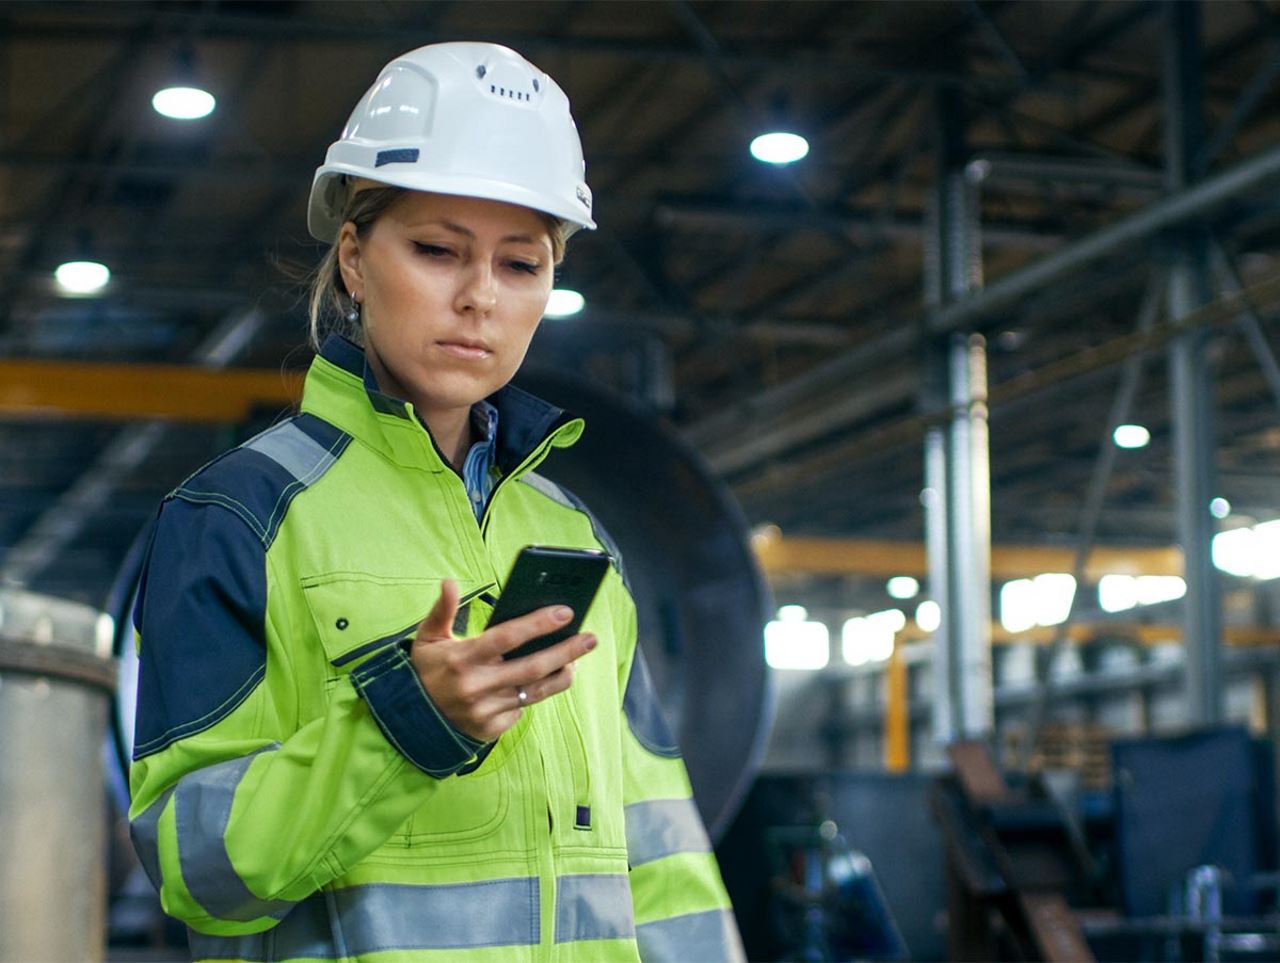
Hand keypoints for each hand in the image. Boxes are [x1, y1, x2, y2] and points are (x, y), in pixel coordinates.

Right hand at [409, 579, 596, 742]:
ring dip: (561, 674)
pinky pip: (522, 709)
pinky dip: (533, 695)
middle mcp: (476, 686)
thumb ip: (441, 610)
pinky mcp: (490, 729)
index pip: (508, 637)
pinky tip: (542, 681)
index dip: (539, 624)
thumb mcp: (427, 638)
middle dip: (567, 651)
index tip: (566, 612)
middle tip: (591, 638)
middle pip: (533, 667)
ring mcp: (485, 710)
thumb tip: (449, 582)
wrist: (410, 720)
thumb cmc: (426, 671)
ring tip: (577, 659)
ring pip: (535, 692)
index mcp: (462, 658)